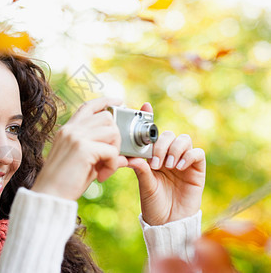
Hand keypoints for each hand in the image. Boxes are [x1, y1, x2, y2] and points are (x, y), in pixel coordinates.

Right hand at [31, 97, 127, 200]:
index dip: (106, 101)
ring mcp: (76, 137)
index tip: (120, 102)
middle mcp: (71, 129)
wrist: (49, 196)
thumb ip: (100, 152)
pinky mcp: (83, 149)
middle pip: (106, 117)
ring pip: (112, 131)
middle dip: (116, 137)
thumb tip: (124, 154)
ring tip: (105, 168)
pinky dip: (112, 165)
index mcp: (68, 129)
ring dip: (115, 151)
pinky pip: (111, 151)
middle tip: (110, 158)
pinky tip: (102, 176)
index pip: (89, 106)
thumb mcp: (83, 162)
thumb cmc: (64, 182)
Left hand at [128, 103, 205, 225]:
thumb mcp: (143, 184)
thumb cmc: (153, 203)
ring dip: (174, 149)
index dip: (150, 117)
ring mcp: (183, 161)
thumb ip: (140, 168)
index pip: (153, 133)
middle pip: (169, 134)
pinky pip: (198, 153)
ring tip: (167, 165)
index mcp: (153, 155)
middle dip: (161, 144)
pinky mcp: (197, 170)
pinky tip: (178, 167)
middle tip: (155, 161)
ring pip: (184, 139)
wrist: (168, 222)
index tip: (145, 106)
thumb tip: (130, 156)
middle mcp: (168, 155)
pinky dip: (188, 156)